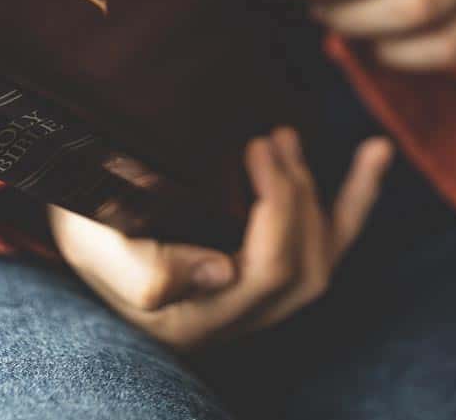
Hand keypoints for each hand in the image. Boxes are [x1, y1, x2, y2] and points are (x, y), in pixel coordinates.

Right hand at [50, 129, 391, 350]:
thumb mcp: (94, 247)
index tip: (255, 147)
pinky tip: (376, 152)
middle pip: (304, 267)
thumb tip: (224, 271)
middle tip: (268, 137)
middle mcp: (235, 318)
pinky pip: (331, 242)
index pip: (268, 273)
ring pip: (324, 258)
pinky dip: (358, 196)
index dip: (278, 208)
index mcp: (197, 318)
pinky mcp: (268, 266)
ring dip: (322, 192)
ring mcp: (256, 297)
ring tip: (287, 137)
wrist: (78, 223)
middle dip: (296, 194)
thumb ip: (148, 270)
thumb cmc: (84, 230)